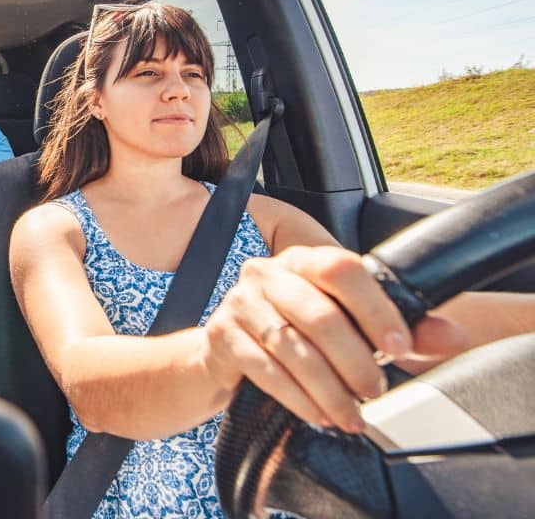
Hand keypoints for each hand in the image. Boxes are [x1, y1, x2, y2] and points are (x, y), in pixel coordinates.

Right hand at [201, 246, 415, 433]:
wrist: (228, 353)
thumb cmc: (297, 333)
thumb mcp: (350, 325)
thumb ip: (402, 329)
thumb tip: (453, 337)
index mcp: (303, 259)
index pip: (341, 268)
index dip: (374, 307)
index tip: (401, 344)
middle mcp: (267, 273)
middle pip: (318, 314)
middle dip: (354, 360)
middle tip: (376, 390)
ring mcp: (240, 303)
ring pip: (292, 347)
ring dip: (328, 389)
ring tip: (352, 415)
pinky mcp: (221, 336)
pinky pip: (265, 370)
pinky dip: (298, 398)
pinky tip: (319, 415)